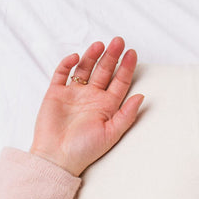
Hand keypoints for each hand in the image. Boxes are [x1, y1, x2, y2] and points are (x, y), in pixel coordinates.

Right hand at [30, 37, 143, 175]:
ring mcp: (74, 94)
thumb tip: (141, 96)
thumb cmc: (85, 149)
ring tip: (100, 45)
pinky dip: (68, 63)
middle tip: (118, 41)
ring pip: (84, 68)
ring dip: (92, 56)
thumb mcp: (111, 133)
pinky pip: (62, 73)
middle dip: (111, 56)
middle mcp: (92, 98)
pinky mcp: (56, 93)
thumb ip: (126, 115)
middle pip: (104, 72)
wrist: (58, 157)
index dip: (126, 68)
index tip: (132, 53)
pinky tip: (75, 57)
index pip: (120, 83)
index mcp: (107, 107)